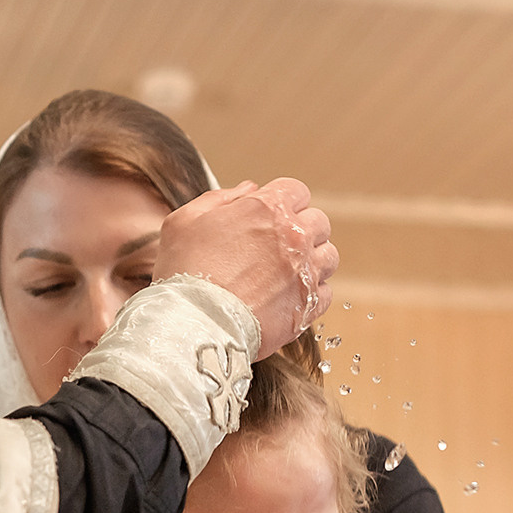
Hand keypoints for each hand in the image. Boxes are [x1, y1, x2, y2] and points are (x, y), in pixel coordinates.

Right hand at [150, 178, 338, 357]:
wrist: (194, 324)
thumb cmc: (184, 271)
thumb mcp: (185, 221)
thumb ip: (219, 198)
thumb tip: (249, 188)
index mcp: (267, 208)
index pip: (296, 191)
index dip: (284, 202)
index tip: (272, 217)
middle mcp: (294, 236)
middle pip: (318, 222)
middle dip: (301, 230)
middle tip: (278, 247)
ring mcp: (305, 272)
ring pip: (328, 256)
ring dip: (312, 260)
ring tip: (287, 273)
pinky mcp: (309, 305)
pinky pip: (325, 292)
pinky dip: (312, 293)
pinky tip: (288, 297)